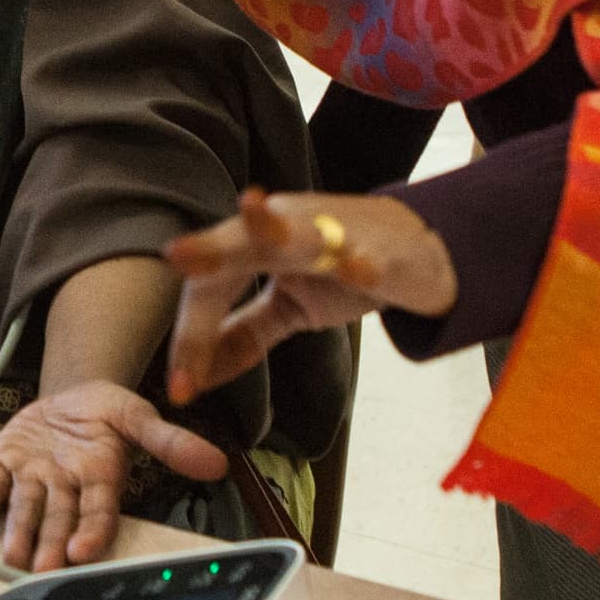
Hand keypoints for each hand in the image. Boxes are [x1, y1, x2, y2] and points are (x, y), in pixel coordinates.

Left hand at [0, 382, 228, 571]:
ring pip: (26, 509)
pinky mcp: (3, 464)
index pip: (98, 512)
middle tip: (43, 569)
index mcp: (101, 479)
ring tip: (12, 555)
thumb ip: (171, 441)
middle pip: (59, 519)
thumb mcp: (140, 416)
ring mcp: (33, 478)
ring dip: (19, 533)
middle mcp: (66, 486)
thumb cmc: (108, 412)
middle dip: (51, 545)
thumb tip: (216, 463)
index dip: (91, 533)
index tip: (84, 552)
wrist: (72, 395)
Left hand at [162, 187, 456, 403]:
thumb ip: (243, 334)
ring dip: (275, 226)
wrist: (424, 250)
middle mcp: (288, 229)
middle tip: (175, 255)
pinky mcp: (381, 253)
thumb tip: (195, 378)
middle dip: (210, 250)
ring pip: (300, 233)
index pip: (213, 288)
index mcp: (256, 244)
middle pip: (241, 241)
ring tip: (250, 209)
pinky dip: (362, 266)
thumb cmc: (344, 271)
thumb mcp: (288, 307)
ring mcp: (335, 236)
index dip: (192, 337)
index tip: (180, 389)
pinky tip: (357, 272)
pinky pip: (370, 261)